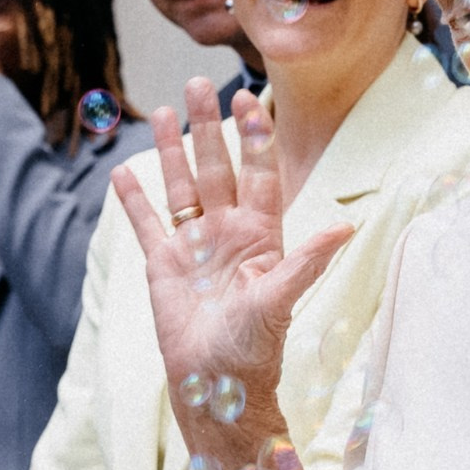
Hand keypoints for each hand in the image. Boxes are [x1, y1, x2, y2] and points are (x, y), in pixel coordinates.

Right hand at [108, 77, 351, 438]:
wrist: (216, 385)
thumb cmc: (254, 349)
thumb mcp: (280, 300)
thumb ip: (306, 261)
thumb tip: (346, 227)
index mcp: (261, 236)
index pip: (258, 174)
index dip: (253, 137)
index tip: (247, 100)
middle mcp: (228, 233)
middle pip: (217, 168)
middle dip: (208, 127)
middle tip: (198, 84)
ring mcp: (194, 247)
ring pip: (182, 187)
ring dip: (171, 151)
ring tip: (161, 111)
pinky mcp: (162, 266)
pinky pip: (147, 224)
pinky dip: (135, 201)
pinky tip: (122, 173)